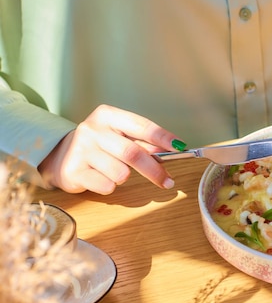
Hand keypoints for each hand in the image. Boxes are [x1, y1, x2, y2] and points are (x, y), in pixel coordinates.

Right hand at [38, 104, 185, 194]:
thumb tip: (172, 149)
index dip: (162, 137)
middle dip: (155, 170)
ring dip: (125, 177)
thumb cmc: (99, 146)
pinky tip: (100, 178)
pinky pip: (106, 186)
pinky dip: (111, 186)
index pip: (141, 126)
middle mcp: (92, 129)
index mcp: (107, 115)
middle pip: (133, 153)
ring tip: (115, 171)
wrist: (59, 156)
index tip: (180, 147)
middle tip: (168, 182)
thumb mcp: (119, 136)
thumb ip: (143, 142)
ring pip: (120, 173)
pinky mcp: (73, 171)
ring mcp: (81, 150)